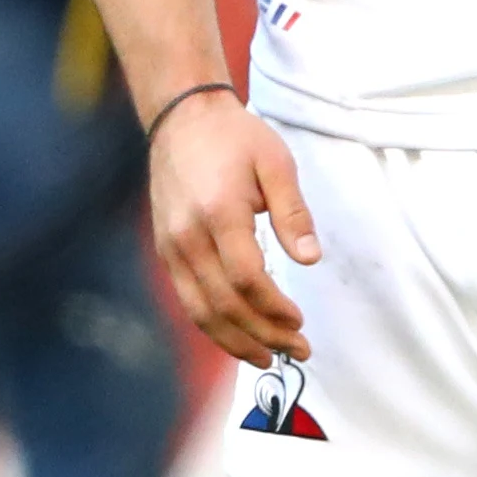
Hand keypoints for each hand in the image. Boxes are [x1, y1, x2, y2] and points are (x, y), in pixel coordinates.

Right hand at [147, 90, 317, 366]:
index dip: (273, 308)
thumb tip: (310, 260)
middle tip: (297, 350)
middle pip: (224, 304)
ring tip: (268, 358)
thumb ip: (293, 213)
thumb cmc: (235, 138)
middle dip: (262, 335)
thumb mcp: (276, 163)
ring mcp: (172, 247)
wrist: (181, 118)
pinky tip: (237, 337)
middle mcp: (188, 237)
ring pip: (200, 311)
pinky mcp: (166, 252)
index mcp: (219, 213)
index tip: (299, 320)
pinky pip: (188, 300)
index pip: (246, 279)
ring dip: (236, 341)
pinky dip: (213, 326)